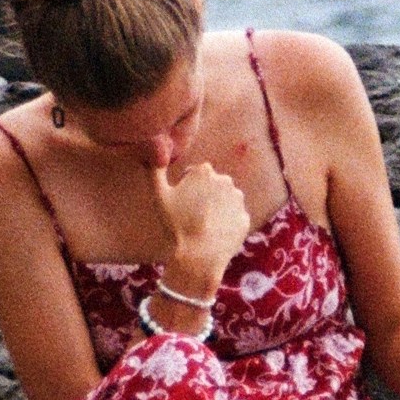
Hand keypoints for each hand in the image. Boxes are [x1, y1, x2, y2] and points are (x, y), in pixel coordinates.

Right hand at [151, 158, 250, 295]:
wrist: (198, 258)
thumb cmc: (175, 225)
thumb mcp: (158, 195)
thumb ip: (154, 167)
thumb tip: (157, 142)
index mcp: (204, 171)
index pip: (195, 175)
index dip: (185, 188)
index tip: (180, 203)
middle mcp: (225, 180)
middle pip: (212, 186)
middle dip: (203, 196)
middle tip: (191, 216)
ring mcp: (238, 200)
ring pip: (224, 201)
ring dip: (216, 209)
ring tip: (202, 226)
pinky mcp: (245, 218)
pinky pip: (233, 218)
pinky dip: (225, 224)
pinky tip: (214, 235)